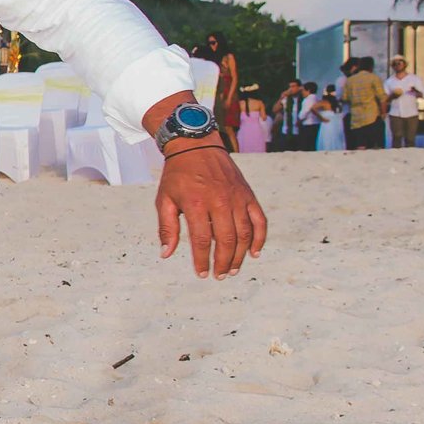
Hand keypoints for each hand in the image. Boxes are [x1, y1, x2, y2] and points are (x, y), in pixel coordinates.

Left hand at [154, 144, 267, 277]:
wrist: (196, 146)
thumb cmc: (177, 176)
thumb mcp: (164, 200)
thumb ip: (167, 228)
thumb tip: (166, 254)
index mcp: (196, 204)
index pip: (202, 240)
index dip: (202, 260)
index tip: (202, 274)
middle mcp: (219, 202)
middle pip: (226, 240)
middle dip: (223, 262)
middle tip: (219, 276)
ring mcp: (237, 198)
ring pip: (244, 233)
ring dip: (240, 255)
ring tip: (232, 270)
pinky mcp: (248, 195)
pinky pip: (259, 220)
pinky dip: (259, 238)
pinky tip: (254, 252)